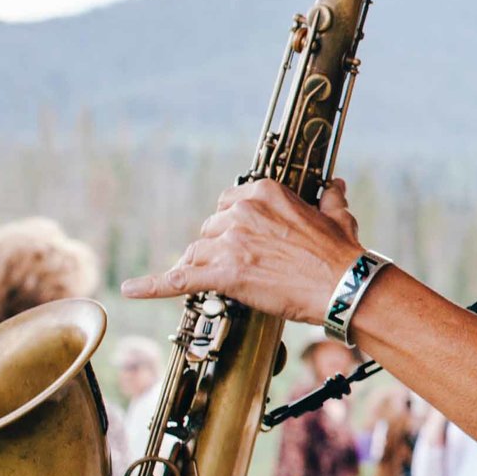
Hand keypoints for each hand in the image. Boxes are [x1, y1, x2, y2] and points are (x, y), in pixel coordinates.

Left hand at [121, 178, 366, 321]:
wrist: (344, 286)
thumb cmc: (341, 253)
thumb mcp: (337, 215)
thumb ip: (329, 197)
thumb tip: (334, 185)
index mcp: (264, 193)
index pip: (228, 204)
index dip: (233, 225)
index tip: (244, 238)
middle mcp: (241, 213)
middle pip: (209, 230)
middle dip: (221, 248)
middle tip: (245, 265)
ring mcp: (230, 244)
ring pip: (197, 254)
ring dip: (208, 268)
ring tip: (229, 282)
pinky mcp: (224, 275)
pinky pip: (178, 279)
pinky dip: (152, 285)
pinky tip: (132, 290)